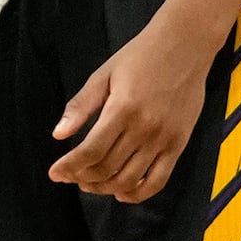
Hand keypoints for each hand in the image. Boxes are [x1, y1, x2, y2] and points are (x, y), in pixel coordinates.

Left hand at [48, 15, 211, 202]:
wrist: (185, 46)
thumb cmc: (140, 56)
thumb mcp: (104, 75)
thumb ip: (81, 106)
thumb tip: (57, 135)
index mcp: (122, 108)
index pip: (91, 150)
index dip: (69, 166)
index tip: (55, 173)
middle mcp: (144, 128)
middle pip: (108, 167)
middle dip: (83, 177)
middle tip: (70, 176)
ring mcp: (164, 139)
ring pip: (130, 179)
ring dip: (105, 187)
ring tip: (90, 183)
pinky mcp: (179, 144)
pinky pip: (158, 180)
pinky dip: (138, 194)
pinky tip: (121, 193)